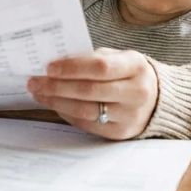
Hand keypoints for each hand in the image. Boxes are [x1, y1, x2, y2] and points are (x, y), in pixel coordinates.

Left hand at [26, 48, 158, 139]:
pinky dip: (67, 113)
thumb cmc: (129, 73)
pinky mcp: (120, 133)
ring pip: (85, 110)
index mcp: (136, 67)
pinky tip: (54, 104)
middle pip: (89, 91)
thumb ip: (91, 58)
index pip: (99, 67)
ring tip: (39, 93)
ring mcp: (129, 116)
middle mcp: (136, 93)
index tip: (49, 67)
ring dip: (56, 102)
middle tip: (34, 82)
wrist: (156, 99)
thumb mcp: (119, 57)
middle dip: (56, 86)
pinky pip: (87, 124)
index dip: (72, 67)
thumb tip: (56, 64)